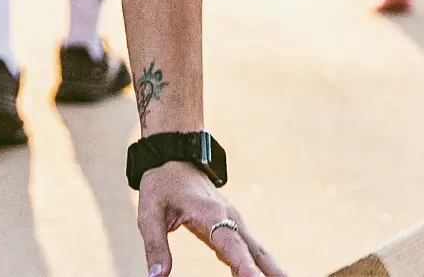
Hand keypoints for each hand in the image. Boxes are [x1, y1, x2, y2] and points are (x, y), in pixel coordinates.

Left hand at [137, 162, 286, 276]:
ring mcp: (235, 222)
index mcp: (210, 214)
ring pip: (260, 251)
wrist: (176, 158)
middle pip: (256, 250)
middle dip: (272, 272)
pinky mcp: (234, 227)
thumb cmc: (162, 186)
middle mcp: (230, 218)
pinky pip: (251, 251)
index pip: (230, 243)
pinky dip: (261, 266)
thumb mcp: (149, 213)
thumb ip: (155, 246)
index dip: (242, 264)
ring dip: (274, 270)